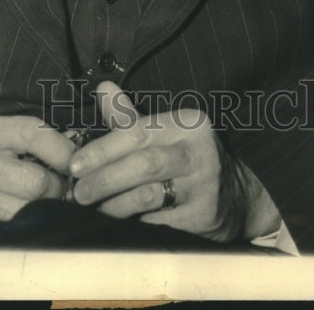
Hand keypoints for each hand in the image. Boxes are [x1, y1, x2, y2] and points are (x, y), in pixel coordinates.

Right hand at [0, 114, 74, 229]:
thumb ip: (30, 136)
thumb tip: (77, 149)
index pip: (33, 134)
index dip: (62, 149)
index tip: (75, 161)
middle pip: (35, 181)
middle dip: (55, 186)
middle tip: (58, 187)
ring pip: (26, 210)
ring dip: (42, 208)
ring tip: (41, 201)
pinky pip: (9, 229)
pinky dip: (23, 224)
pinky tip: (23, 216)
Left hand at [68, 81, 278, 241]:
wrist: (238, 197)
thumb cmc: (188, 158)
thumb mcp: (164, 132)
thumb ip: (129, 116)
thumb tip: (102, 87)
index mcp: (187, 123)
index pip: (138, 131)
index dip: (103, 148)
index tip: (75, 164)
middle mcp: (198, 152)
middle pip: (145, 164)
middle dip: (105, 179)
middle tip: (78, 192)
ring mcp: (204, 187)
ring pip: (150, 195)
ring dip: (114, 204)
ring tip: (92, 209)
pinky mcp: (204, 218)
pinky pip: (159, 223)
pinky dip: (134, 224)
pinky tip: (116, 226)